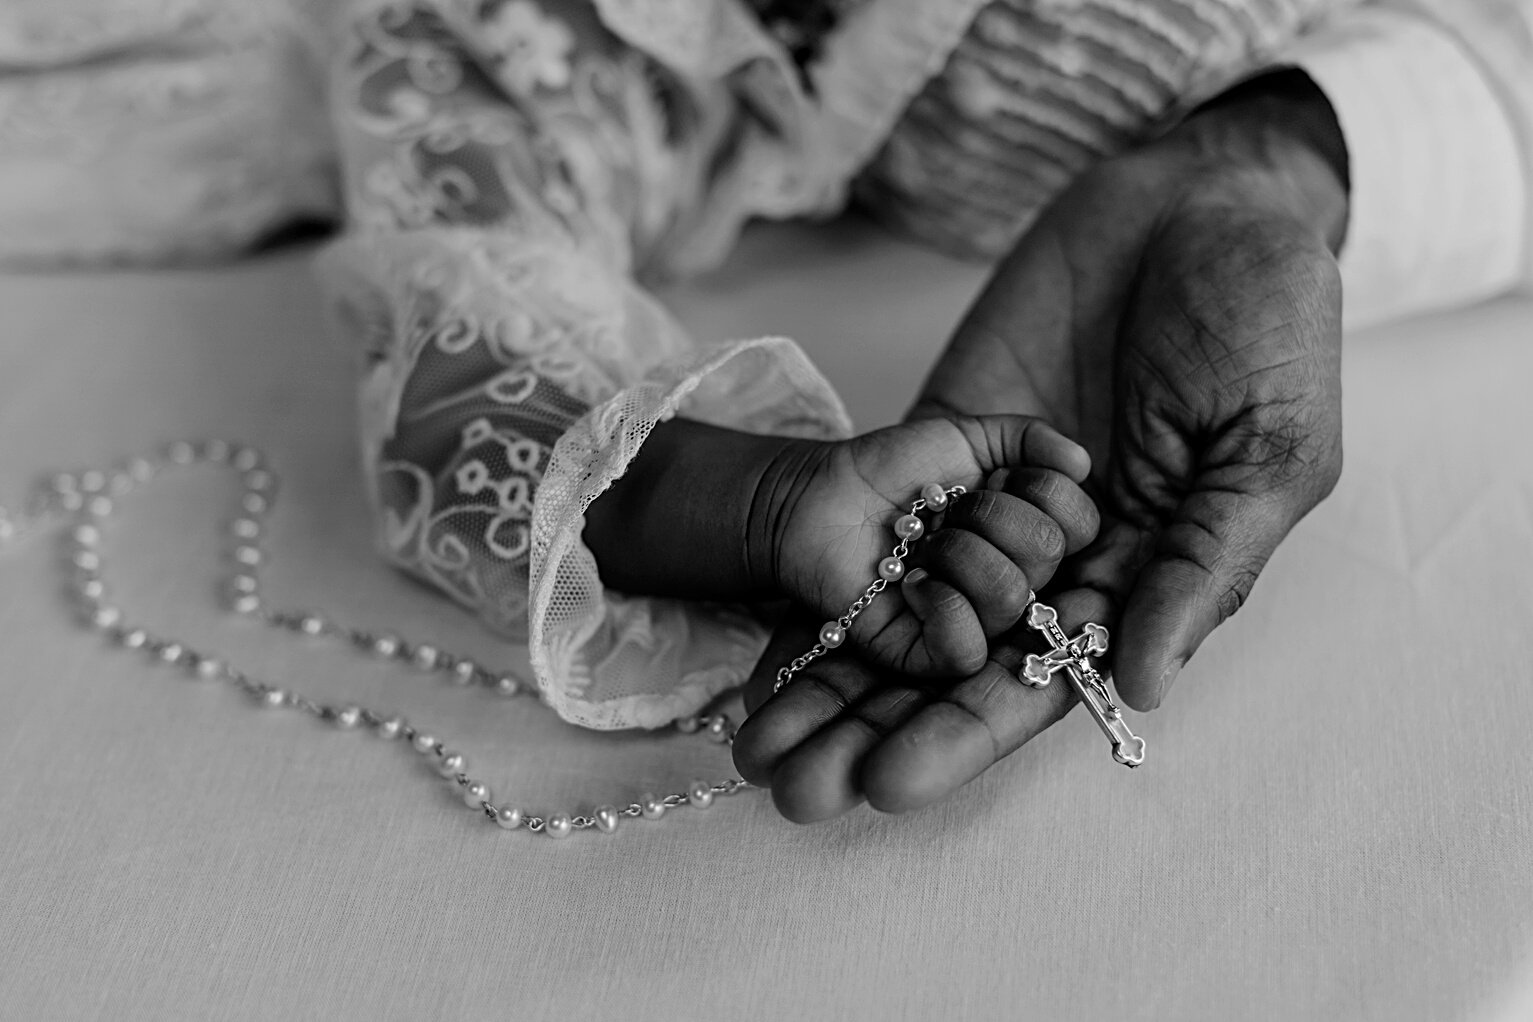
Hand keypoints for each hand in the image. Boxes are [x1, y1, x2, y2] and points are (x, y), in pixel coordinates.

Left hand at [735, 72, 1350, 820]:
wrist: (1198, 197)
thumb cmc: (1267, 318)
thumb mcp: (1267, 447)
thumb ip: (1202, 564)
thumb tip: (1142, 685)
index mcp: (1142, 577)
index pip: (1045, 676)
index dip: (967, 730)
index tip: (890, 781)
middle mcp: (1058, 557)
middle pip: (955, 661)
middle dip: (876, 721)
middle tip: (794, 786)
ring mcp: (992, 498)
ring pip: (903, 605)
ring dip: (833, 675)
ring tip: (757, 740)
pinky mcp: (943, 440)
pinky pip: (881, 516)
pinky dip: (825, 575)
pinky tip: (764, 630)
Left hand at [764, 415, 1096, 676]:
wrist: (820, 497)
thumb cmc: (893, 473)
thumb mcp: (966, 438)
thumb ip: (1028, 438)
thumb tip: (1082, 461)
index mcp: (1031, 536)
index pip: (1082, 523)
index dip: (1044, 490)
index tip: (998, 476)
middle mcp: (1015, 582)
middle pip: (1046, 553)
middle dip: (989, 512)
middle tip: (946, 510)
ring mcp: (975, 622)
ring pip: (1009, 597)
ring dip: (956, 551)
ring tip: (919, 542)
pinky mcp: (928, 655)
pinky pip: (966, 649)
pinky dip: (939, 605)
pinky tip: (910, 581)